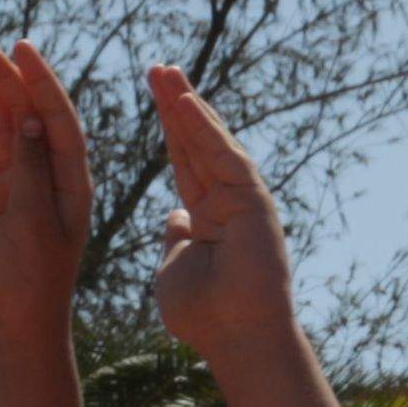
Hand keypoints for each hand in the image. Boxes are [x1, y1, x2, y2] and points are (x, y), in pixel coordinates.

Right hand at [0, 36, 94, 360]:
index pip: (58, 120)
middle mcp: (48, 179)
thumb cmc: (35, 284)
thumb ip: (30, 172)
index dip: (40, 82)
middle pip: (27, 118)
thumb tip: (29, 120)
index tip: (21, 48)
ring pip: (2, 133)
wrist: (19, 329)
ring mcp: (19, 190)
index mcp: (71, 183)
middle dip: (5, 80)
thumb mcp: (34, 225)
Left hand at [136, 64, 298, 364]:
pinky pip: (225, 156)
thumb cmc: (203, 315)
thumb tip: (175, 217)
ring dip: (188, 106)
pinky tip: (184, 102)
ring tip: (165, 72)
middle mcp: (227, 201)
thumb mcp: (174, 267)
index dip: (169, 128)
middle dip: (176, 105)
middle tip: (157, 68)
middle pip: (197, 143)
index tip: (153, 96)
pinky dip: (204, 129)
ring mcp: (243, 199)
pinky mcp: (254, 201)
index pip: (184, 161)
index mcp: (206, 215)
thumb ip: (175, 239)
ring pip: (212, 143)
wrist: (235, 338)